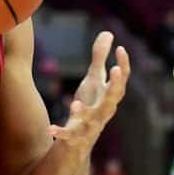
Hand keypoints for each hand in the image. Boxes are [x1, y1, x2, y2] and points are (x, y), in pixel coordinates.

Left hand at [49, 32, 130, 157]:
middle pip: (113, 99)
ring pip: (92, 120)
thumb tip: (108, 33)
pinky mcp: (75, 137)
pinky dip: (61, 132)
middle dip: (115, 85)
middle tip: (115, 70)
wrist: (81, 141)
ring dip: (84, 112)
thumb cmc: (90, 105)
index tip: (121, 48)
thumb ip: (99, 58)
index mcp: (108, 97)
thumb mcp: (93, 80)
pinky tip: (50, 128)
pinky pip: (69, 135)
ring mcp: (90, 125)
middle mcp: (103, 111)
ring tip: (75, 103)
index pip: (121, 81)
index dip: (123, 65)